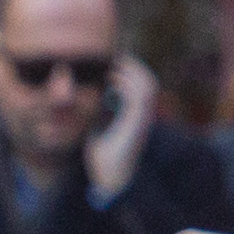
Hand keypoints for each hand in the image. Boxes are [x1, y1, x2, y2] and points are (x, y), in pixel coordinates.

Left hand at [87, 51, 160, 202]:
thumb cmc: (104, 154)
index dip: (131, 71)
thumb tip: (85, 99)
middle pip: (148, 81)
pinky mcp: (137, 124)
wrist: (111, 177)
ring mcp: (143, 119)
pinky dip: (126, 85)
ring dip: (131, 72)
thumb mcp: (98, 128)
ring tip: (114, 64)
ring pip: (147, 86)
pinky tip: (112, 79)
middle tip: (114, 56)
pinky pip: (138, 97)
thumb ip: (98, 113)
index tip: (113, 60)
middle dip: (133, 66)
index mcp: (137, 115)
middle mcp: (144, 115)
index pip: (141, 86)